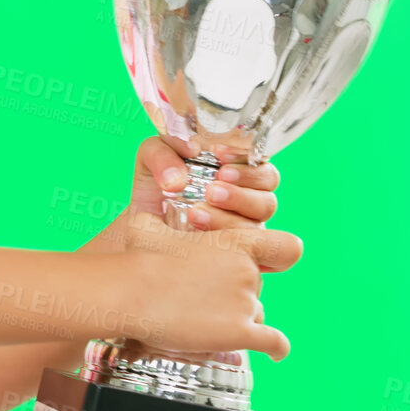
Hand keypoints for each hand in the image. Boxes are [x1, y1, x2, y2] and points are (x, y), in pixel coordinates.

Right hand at [114, 213, 296, 359]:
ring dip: (237, 319)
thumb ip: (162, 216)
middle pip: (257, 287)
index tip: (270, 265)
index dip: (278, 256)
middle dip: (235, 293)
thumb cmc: (137, 258)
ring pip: (255, 314)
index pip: (285, 247)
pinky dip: (277, 349)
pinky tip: (276, 353)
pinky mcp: (240, 332)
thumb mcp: (150, 225)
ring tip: (206, 322)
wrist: (130, 292)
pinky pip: (273, 343)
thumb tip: (154, 207)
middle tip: (203, 299)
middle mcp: (248, 271)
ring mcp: (245, 302)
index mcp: (236, 241)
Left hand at [123, 137, 292, 270]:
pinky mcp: (237, 255)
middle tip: (212, 192)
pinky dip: (233, 249)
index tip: (220, 156)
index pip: (260, 165)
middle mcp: (248, 201)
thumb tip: (181, 170)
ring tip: (196, 214)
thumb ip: (162, 154)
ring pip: (256, 227)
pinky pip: (251, 257)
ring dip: (229, 220)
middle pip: (267, 198)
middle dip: (241, 194)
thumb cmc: (157, 185)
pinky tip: (207, 240)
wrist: (142, 225)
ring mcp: (244, 231)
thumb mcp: (152, 159)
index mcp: (238, 172)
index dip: (246, 162)